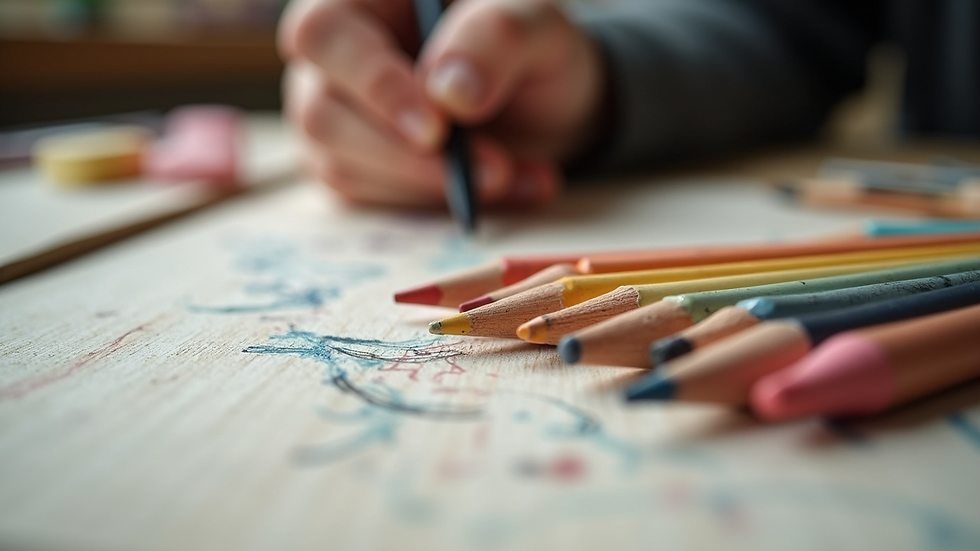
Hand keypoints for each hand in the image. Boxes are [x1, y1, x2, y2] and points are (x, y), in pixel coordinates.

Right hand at [278, 0, 604, 208]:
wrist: (544, 101)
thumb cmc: (528, 44)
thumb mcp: (536, 25)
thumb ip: (497, 38)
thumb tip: (450, 94)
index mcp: (362, 1)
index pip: (323, 34)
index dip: (372, 83)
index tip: (437, 128)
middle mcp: (332, 59)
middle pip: (321, 113)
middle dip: (405, 154)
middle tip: (489, 168)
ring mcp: (337, 118)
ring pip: (343, 167)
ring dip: (432, 184)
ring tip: (510, 174)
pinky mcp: (355, 170)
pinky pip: (374, 203)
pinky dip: (444, 206)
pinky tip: (513, 187)